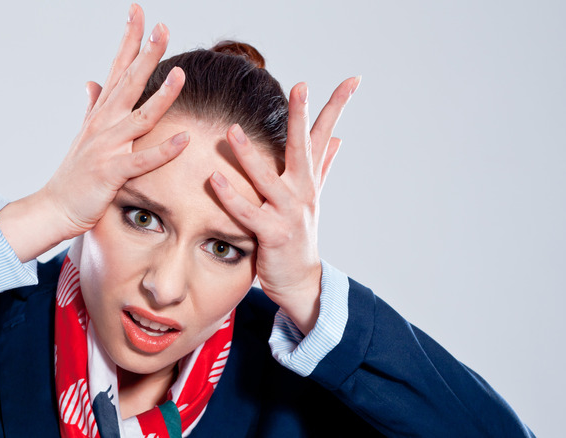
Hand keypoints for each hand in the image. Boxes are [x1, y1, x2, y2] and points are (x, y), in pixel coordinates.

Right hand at [0, 5, 188, 261]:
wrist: (55, 207)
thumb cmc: (74, 174)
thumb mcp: (84, 135)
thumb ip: (92, 106)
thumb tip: (92, 82)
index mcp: (101, 114)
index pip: (117, 68)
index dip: (129, 40)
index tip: (139, 12)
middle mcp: (103, 125)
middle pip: (128, 82)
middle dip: (146, 54)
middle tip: (163, 27)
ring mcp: (107, 148)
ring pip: (139, 118)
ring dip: (160, 96)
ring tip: (180, 75)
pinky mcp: (111, 173)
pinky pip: (141, 161)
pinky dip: (163, 151)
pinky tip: (184, 140)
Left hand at [209, 77, 360, 333]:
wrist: (300, 281)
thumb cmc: (299, 234)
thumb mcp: (312, 197)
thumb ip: (322, 166)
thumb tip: (339, 138)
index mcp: (308, 179)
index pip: (324, 135)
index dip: (338, 107)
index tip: (353, 79)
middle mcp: (302, 192)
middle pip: (302, 148)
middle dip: (301, 116)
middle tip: (301, 86)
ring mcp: (289, 213)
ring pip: (267, 179)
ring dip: (248, 155)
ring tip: (231, 131)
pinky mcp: (272, 235)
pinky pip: (247, 213)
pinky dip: (230, 197)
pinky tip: (213, 179)